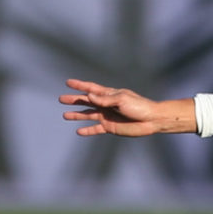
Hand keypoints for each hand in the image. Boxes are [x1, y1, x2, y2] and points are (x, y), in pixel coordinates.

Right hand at [59, 78, 187, 136]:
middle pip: (87, 101)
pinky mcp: (110, 127)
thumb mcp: (122, 100)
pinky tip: (79, 131)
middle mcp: (106, 105)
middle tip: (61, 99)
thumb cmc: (139, 106)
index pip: (91, 88)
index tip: (68, 82)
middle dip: (74, 100)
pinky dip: (87, 130)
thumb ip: (104, 99)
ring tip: (65, 116)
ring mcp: (108, 116)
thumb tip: (88, 95)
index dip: (80, 85)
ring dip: (77, 115)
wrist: (151, 120)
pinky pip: (95, 129)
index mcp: (110, 95)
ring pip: (88, 115)